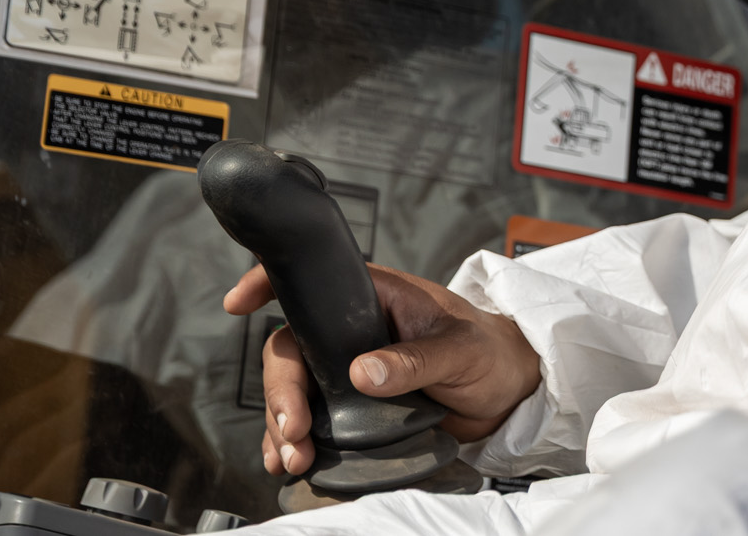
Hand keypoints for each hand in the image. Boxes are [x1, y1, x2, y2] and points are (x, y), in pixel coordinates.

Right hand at [224, 262, 541, 477]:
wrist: (509, 393)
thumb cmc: (491, 353)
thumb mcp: (460, 351)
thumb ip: (416, 360)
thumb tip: (364, 371)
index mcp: (377, 297)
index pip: (316, 283)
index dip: (272, 284)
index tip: (238, 302)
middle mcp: (355, 331)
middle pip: (292, 350)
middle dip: (281, 391)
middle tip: (293, 429)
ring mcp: (350, 369)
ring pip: (295, 390)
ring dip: (283, 425)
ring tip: (293, 458)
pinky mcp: (354, 406)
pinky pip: (311, 420)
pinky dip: (294, 442)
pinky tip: (290, 463)